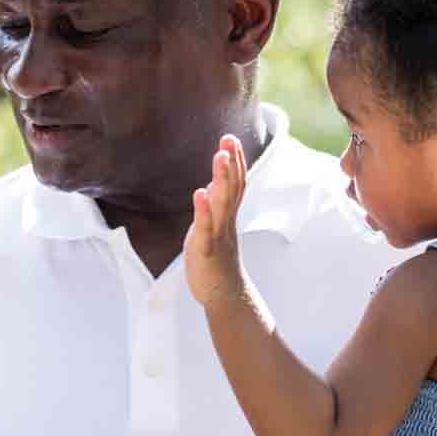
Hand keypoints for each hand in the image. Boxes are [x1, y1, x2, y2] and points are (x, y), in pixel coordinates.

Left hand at [184, 135, 248, 308]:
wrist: (225, 296)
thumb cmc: (217, 261)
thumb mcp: (215, 228)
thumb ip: (216, 207)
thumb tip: (213, 185)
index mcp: (227, 217)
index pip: (236, 184)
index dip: (236, 162)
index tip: (231, 139)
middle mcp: (226, 222)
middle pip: (232, 188)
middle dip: (231, 163)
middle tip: (228, 139)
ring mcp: (217, 235)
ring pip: (222, 204)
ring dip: (221, 179)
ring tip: (219, 157)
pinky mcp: (206, 250)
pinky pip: (206, 228)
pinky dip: (204, 211)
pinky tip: (200, 193)